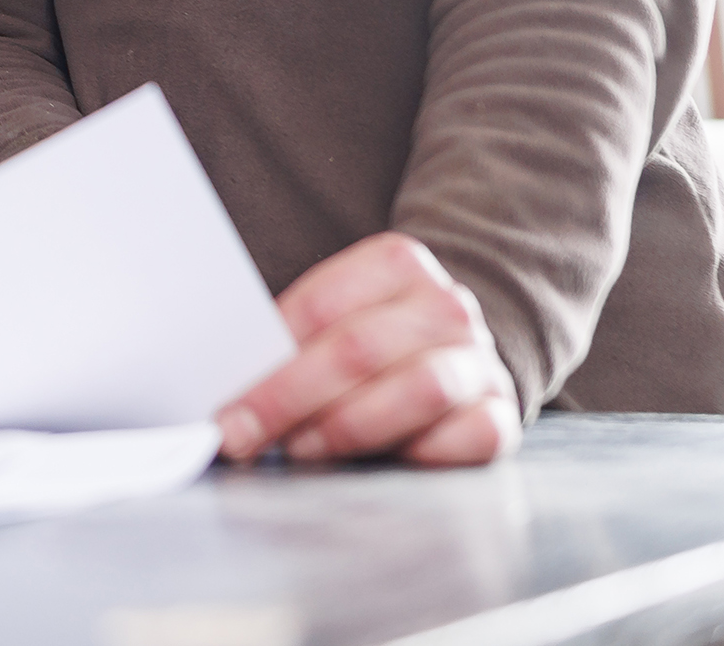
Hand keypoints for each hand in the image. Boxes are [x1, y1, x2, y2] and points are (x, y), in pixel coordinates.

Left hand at [217, 232, 519, 466]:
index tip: (224, 403)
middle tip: (241, 436)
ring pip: (416, 388)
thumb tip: (222, 384)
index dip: (268, 359)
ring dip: (346, 426)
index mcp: (398, 262)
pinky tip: (381, 461)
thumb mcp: (333, 320)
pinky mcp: (501, 414)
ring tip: (301, 448)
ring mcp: (479, 358)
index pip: (322, 306)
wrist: (457, 356)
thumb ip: (286, 342)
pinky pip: (467, 436)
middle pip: (359, 348)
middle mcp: (446, 305)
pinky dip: (418, 453)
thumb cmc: (373, 340)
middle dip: (287, 398)